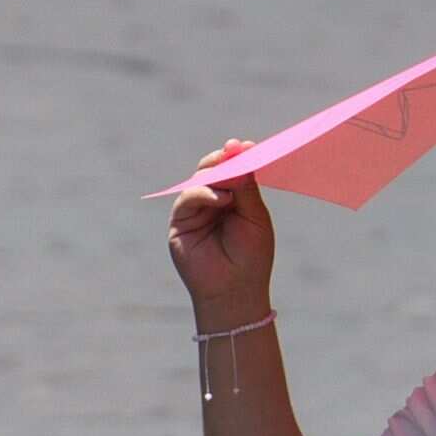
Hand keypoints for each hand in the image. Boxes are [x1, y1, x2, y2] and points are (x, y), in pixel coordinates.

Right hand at [167, 139, 274, 311]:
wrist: (236, 290)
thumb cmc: (251, 256)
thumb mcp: (255, 217)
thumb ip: (246, 188)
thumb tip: (242, 155)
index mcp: (235, 198)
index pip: (233, 170)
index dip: (239, 157)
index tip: (249, 145)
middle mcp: (213, 201)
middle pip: (213, 170)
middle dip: (224, 159)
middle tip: (236, 149)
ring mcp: (195, 210)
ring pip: (199, 179)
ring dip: (216, 175)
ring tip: (233, 183)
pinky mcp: (180, 222)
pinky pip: (187, 198)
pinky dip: (203, 193)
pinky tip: (221, 199)